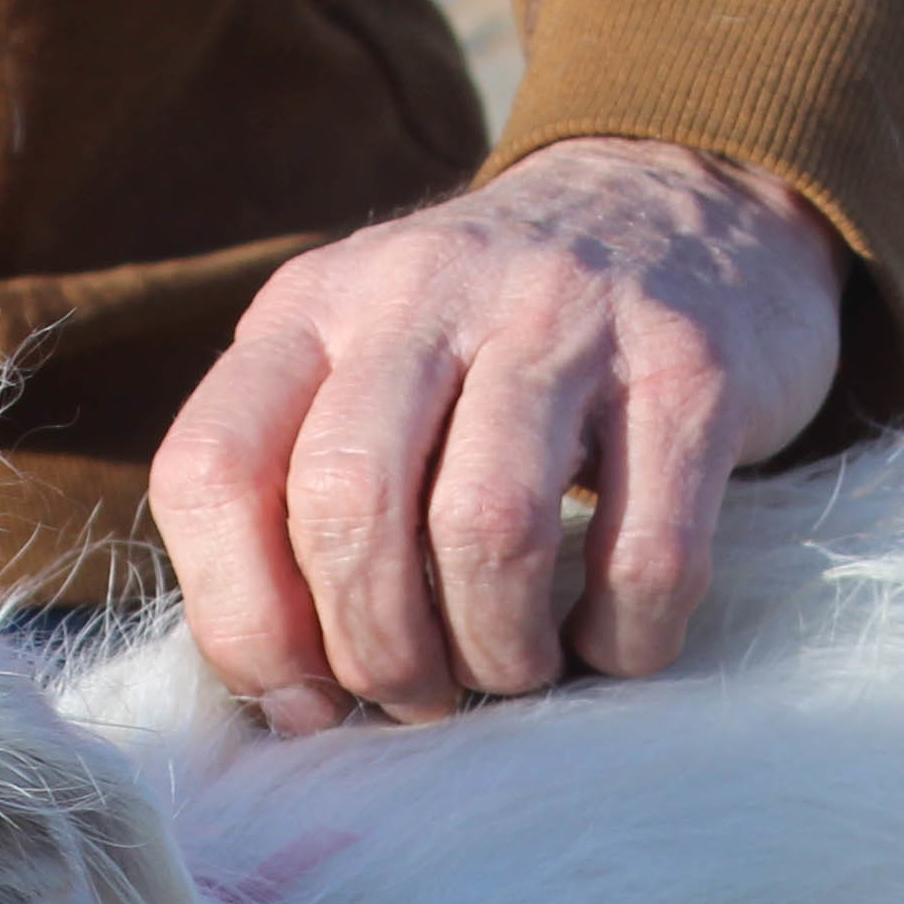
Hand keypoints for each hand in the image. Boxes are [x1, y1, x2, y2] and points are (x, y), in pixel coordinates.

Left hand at [152, 136, 844, 732]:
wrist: (683, 203)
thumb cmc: (491, 346)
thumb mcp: (362, 367)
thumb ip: (298, 498)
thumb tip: (290, 701)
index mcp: (312, 305)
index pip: (212, 468)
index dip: (244, 621)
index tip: (303, 698)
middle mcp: (424, 290)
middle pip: (349, 507)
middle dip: (377, 652)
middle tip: (419, 699)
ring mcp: (564, 315)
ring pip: (488, 530)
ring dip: (495, 652)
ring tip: (512, 669)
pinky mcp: (690, 368)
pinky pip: (642, 554)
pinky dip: (620, 639)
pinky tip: (613, 639)